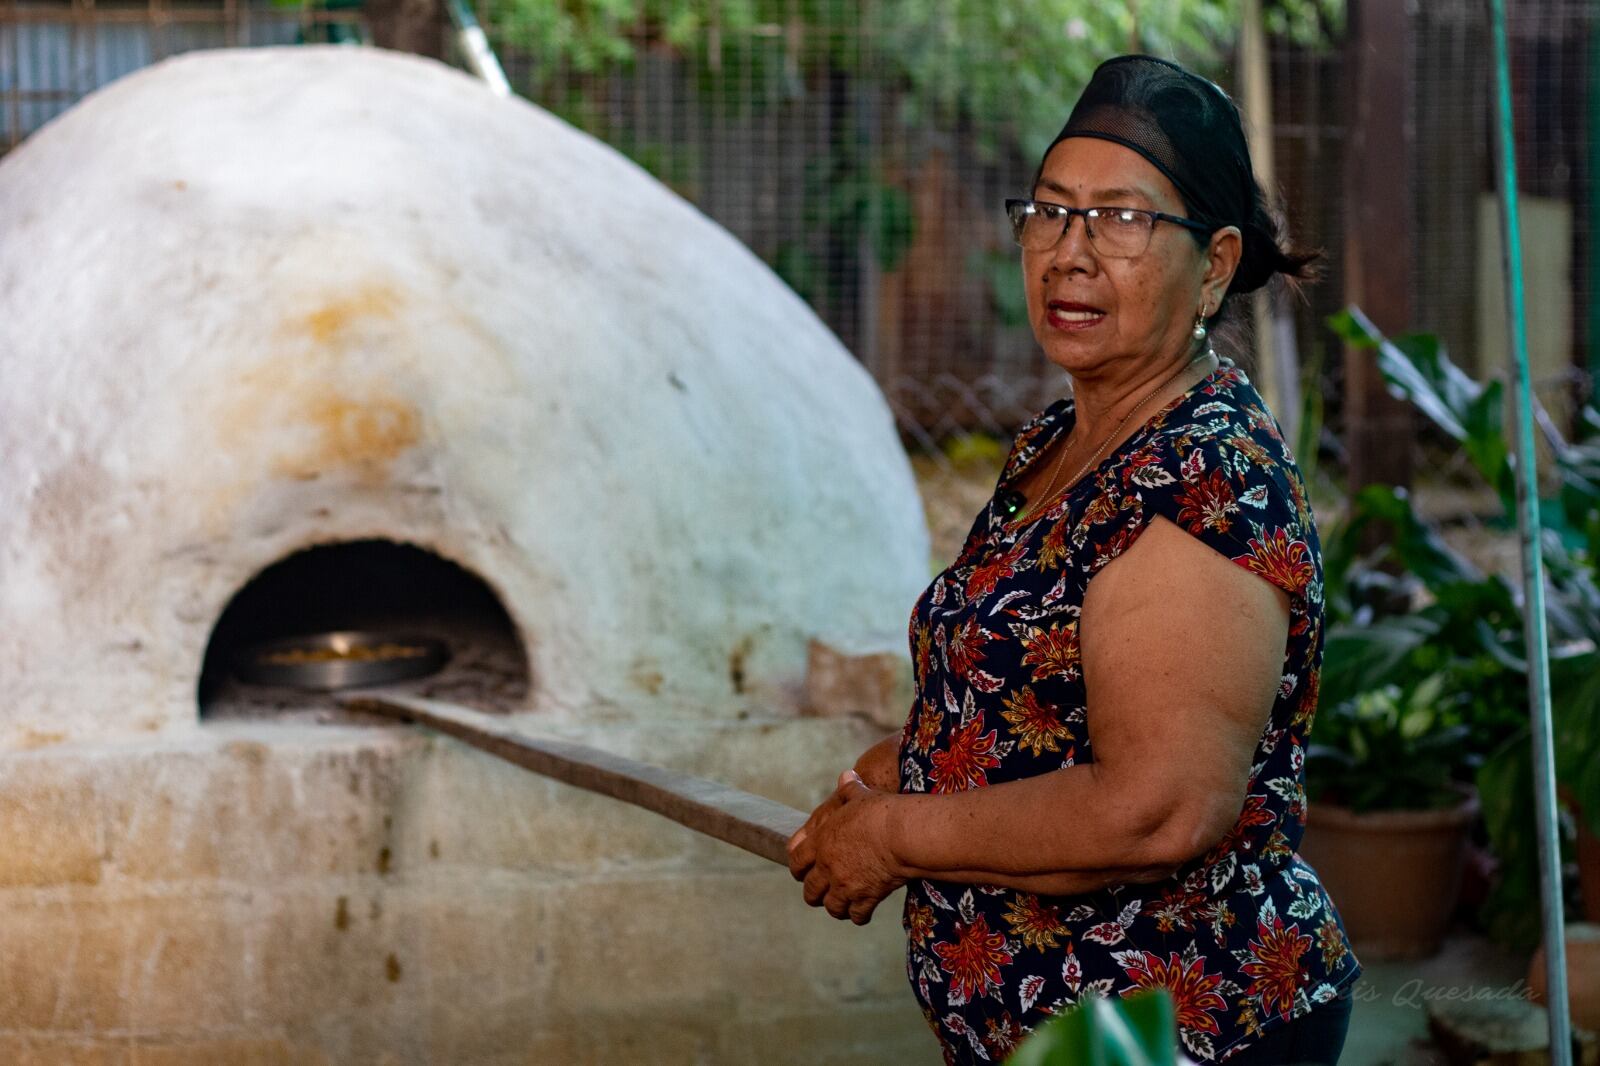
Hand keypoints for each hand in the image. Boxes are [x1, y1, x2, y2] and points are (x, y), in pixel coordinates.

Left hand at [787, 770, 905, 924]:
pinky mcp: (865, 898)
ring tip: (841, 905)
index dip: (797, 868)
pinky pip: (856, 915)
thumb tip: (847, 775)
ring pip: (831, 907)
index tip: (801, 871)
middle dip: (814, 893)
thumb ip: (849, 788)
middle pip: (810, 890)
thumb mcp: (860, 795)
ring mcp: (845, 885)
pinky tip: (863, 912)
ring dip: (835, 906)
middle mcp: (827, 867)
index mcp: (820, 842)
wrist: (900, 834)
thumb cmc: (880, 811)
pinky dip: (858, 916)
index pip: (795, 861)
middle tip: (820, 893)